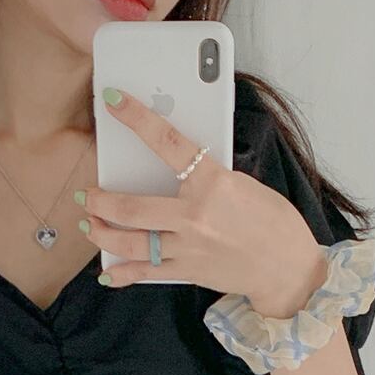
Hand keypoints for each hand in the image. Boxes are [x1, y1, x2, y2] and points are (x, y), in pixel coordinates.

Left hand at [78, 87, 327, 317]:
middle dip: (101, 200)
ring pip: (130, 242)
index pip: (168, 143)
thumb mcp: (243, 184)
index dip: (137, 119)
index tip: (114, 100)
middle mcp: (195, 216)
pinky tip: (107, 272)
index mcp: (213, 184)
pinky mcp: (186, 271)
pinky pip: (145, 273)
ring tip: (89, 225)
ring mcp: (188, 247)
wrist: (288, 269)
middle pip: (131, 207)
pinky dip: (122, 274)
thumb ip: (206, 176)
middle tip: (87, 194)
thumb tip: (173, 166)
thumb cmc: (272, 221)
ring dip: (102, 233)